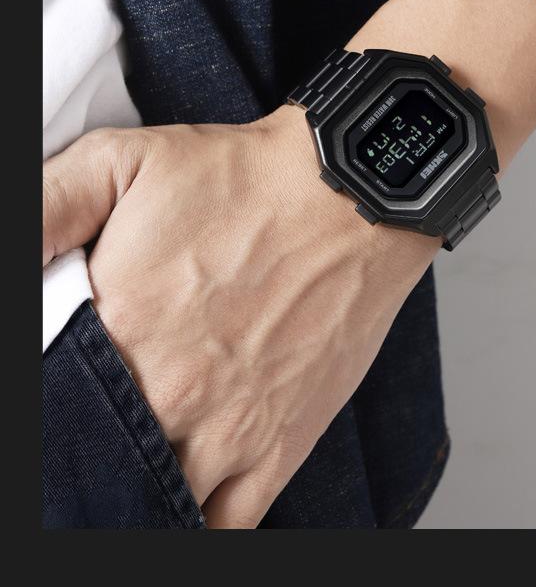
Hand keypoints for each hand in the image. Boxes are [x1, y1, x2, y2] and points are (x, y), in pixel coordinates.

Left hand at [43, 103, 437, 527]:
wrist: (351, 198)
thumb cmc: (246, 178)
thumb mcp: (122, 161)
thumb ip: (45, 210)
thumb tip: (11, 259)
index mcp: (119, 330)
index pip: (50, 409)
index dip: (50, 406)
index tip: (58, 394)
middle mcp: (169, 394)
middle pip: (98, 460)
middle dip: (87, 446)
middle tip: (101, 419)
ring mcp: (228, 430)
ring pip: (156, 500)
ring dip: (137, 486)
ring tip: (140, 451)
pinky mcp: (281, 445)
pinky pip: (226, 524)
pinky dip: (196, 522)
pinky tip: (182, 497)